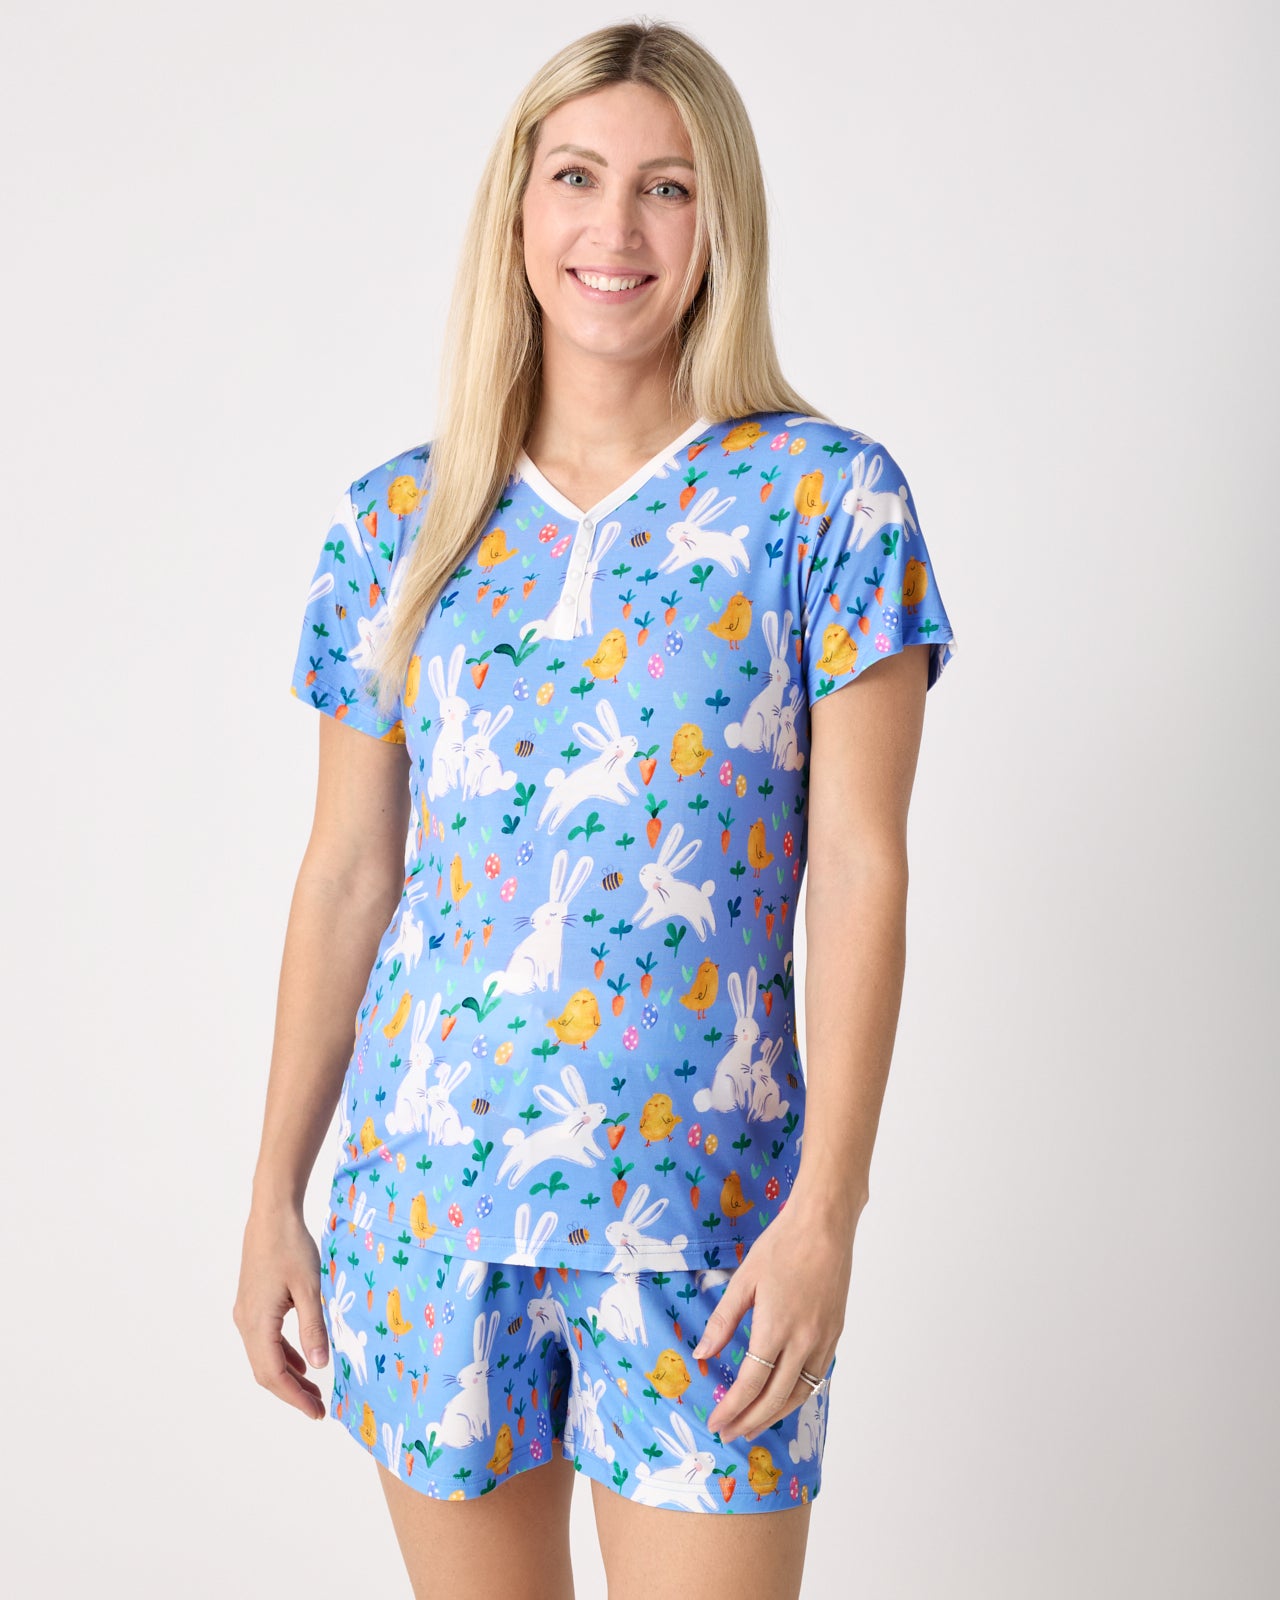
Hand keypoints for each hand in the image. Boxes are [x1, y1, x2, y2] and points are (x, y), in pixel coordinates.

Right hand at [232, 1206, 329, 1419]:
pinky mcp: (252, 1304)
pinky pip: (266, 1340)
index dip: (294, 1397)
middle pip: (265, 1370)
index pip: (273, 1373)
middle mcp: (246, 1323)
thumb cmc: (291, 1247)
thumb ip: (314, 1328)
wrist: (271, 1215)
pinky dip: (283, 1355)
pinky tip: (302, 1362)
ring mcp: (246, 1314)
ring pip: (265, 1357)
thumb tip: (319, 1367)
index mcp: (257, 1322)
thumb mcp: (310, 1288)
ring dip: (288, 1375)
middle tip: (318, 1407)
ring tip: (313, 1391)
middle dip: (292, 1392)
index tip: (316, 1412)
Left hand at [691, 1191, 857, 1443]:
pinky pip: (816, 1377)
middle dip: (750, 1421)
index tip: (716, 1422)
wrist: (825, 1225)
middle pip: (776, 1398)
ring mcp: (824, 1340)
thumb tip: (702, 1353)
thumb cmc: (781, 1245)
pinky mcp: (835, 1334)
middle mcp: (804, 1341)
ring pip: (800, 1394)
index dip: (732, 1408)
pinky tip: (783, 1398)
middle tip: (730, 1434)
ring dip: (775, 1415)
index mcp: (777, 1327)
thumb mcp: (744, 1280)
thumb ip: (723, 1321)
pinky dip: (798, 1395)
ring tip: (753, 1424)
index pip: (751, 1383)